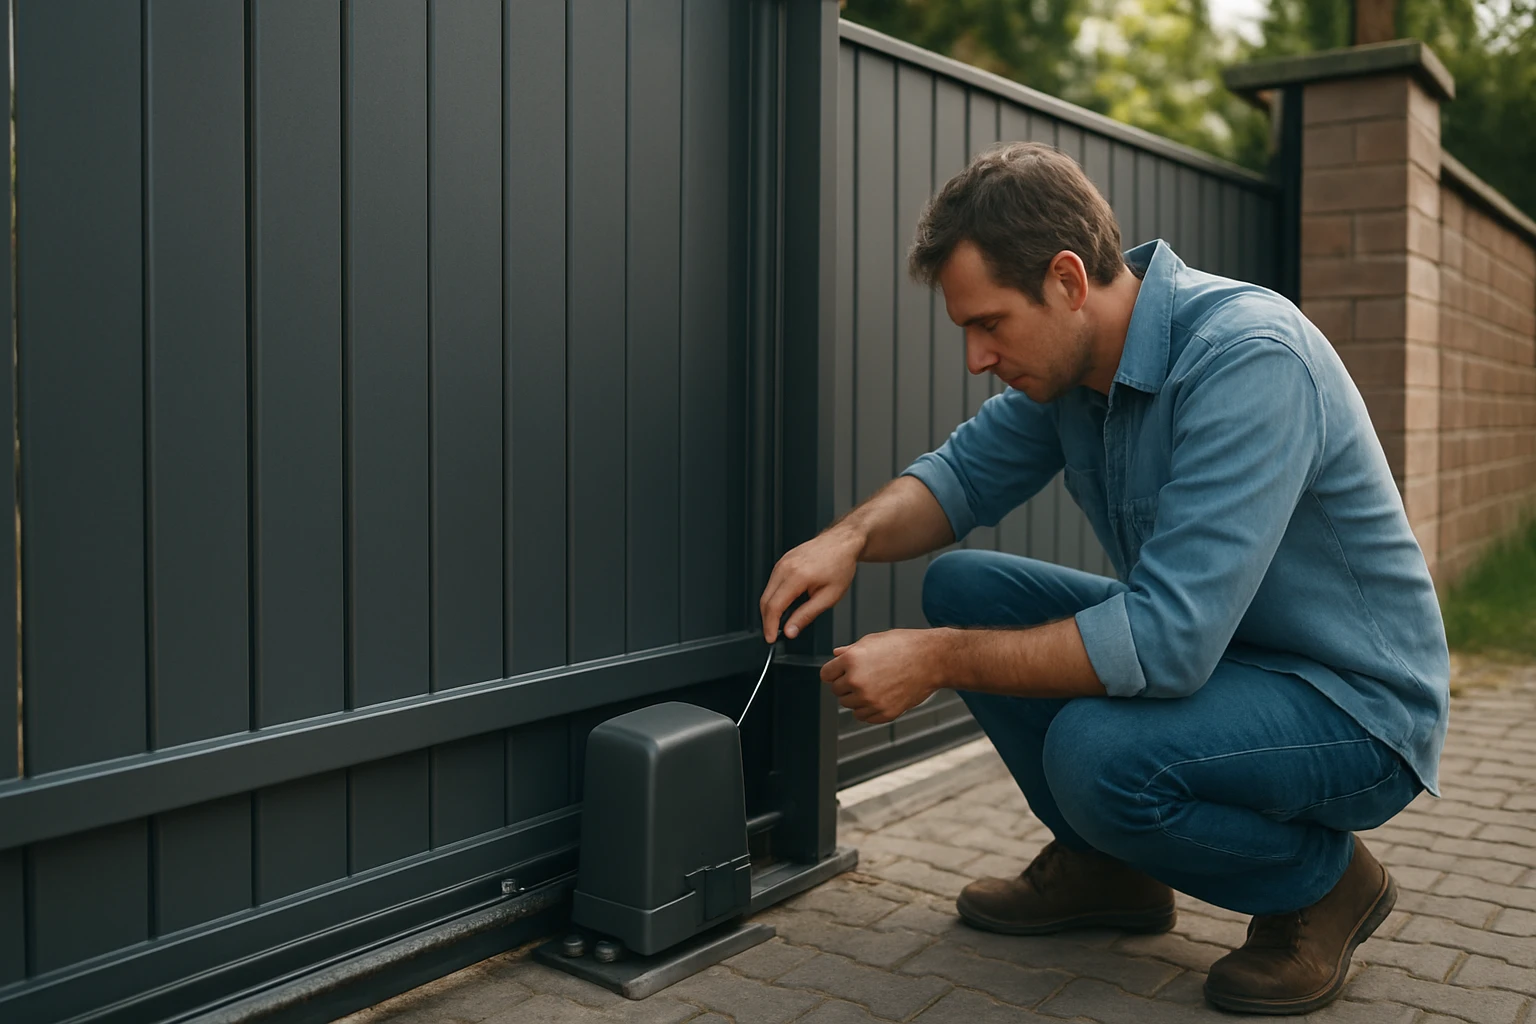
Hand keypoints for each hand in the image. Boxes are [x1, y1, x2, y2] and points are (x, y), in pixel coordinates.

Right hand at [759, 528, 861, 641]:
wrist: (842, 543)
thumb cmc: (840, 565)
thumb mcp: (828, 597)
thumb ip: (806, 615)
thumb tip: (790, 630)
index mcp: (796, 576)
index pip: (774, 607)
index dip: (769, 626)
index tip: (771, 638)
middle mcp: (785, 567)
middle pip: (765, 600)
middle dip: (767, 620)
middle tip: (775, 633)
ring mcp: (781, 562)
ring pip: (766, 592)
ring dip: (770, 609)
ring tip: (783, 620)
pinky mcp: (782, 561)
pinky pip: (771, 583)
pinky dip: (774, 597)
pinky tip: (786, 604)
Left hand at [822, 629, 944, 723]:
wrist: (932, 659)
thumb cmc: (905, 646)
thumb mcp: (873, 640)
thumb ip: (850, 650)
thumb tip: (835, 654)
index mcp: (851, 661)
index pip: (826, 675)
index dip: (834, 672)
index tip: (842, 671)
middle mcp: (857, 682)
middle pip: (836, 691)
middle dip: (846, 684)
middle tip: (864, 675)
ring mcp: (870, 700)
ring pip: (849, 705)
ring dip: (856, 698)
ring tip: (874, 684)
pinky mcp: (884, 713)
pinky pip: (864, 717)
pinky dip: (868, 709)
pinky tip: (880, 696)